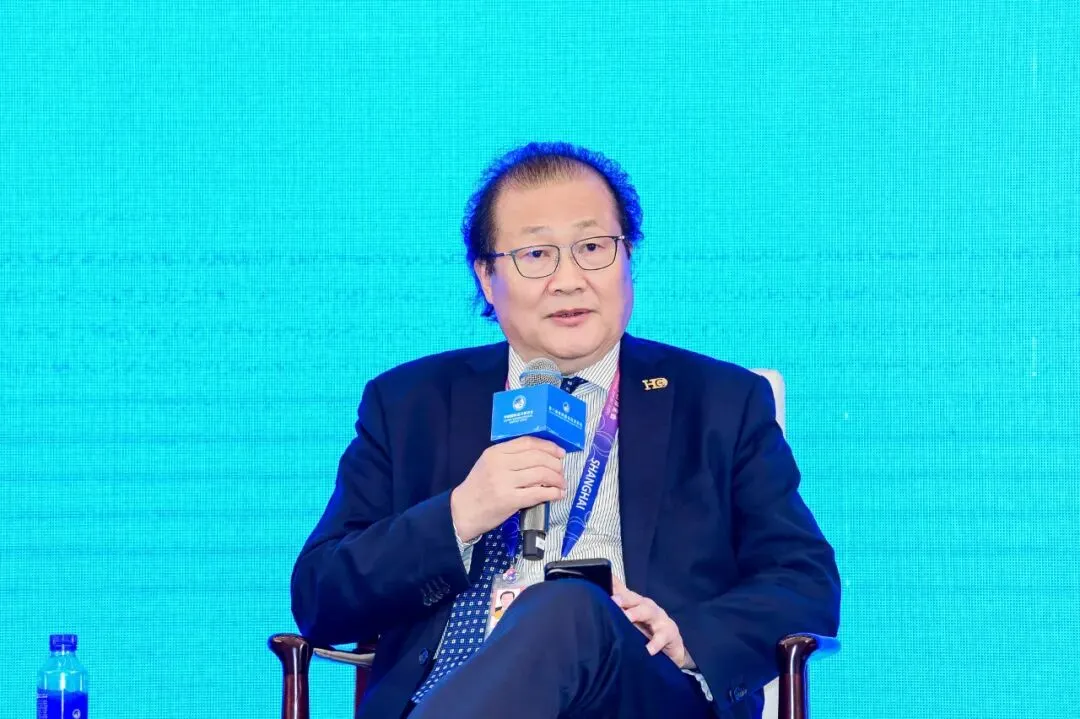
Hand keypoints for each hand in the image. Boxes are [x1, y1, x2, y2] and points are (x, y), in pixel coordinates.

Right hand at [450, 436, 566, 541]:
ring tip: (561, 484)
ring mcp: (504, 482)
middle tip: (561, 470)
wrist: (462, 511)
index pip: (527, 443)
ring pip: (541, 474)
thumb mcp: (489, 464)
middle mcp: (500, 464)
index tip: (560, 452)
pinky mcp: (510, 500)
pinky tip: (557, 494)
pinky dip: (552, 493)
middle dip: (555, 464)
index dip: (548, 446)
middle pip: (537, 457)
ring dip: (557, 479)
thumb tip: (542, 454)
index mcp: (495, 452)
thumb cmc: (478, 487)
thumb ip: (510, 456)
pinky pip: (538, 493)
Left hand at [611, 579, 692, 668]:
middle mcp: (647, 607)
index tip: (605, 580)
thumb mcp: (632, 620)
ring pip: (649, 612)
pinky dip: (655, 643)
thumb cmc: (648, 630)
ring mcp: (660, 618)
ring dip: (637, 613)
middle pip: (635, 599)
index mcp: (636, 603)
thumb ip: (617, 610)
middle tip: (614, 600)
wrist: (672, 648)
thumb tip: (598, 599)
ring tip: (627, 617)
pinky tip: (649, 650)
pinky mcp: (670, 633)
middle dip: (624, 599)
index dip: (614, 586)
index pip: (624, 592)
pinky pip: (662, 637)